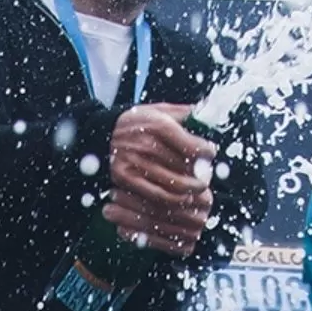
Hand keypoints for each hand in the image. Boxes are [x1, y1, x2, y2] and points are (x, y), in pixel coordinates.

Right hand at [104, 103, 215, 257]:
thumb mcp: (159, 110)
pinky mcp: (126, 179)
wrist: (101, 133)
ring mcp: (135, 164)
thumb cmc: (137, 122)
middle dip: (202, 173)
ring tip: (198, 189)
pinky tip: (181, 198)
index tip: (210, 153)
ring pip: (175, 186)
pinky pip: (157, 197)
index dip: (208, 152)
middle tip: (206, 175)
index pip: (194, 146)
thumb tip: (209, 115)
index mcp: (158, 126)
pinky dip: (174, 201)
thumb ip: (185, 113)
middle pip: (187, 168)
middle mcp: (146, 145)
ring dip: (192, 191)